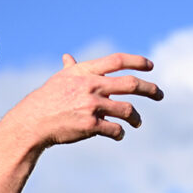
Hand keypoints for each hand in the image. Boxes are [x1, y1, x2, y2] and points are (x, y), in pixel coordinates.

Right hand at [6, 52, 163, 146]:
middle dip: (150, 89)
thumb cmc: (46, 100)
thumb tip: (68, 57)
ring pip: (127, 109)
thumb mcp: (59, 80)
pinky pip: (115, 129)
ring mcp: (92, 105)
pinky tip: (119, 134)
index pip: (117, 60)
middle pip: (130, 83)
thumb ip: (70, 69)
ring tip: (137, 122)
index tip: (150, 66)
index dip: (137, 61)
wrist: (33, 123)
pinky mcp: (91, 125)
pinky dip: (120, 133)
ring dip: (136, 117)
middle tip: (160, 94)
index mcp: (84, 71)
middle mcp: (91, 85)